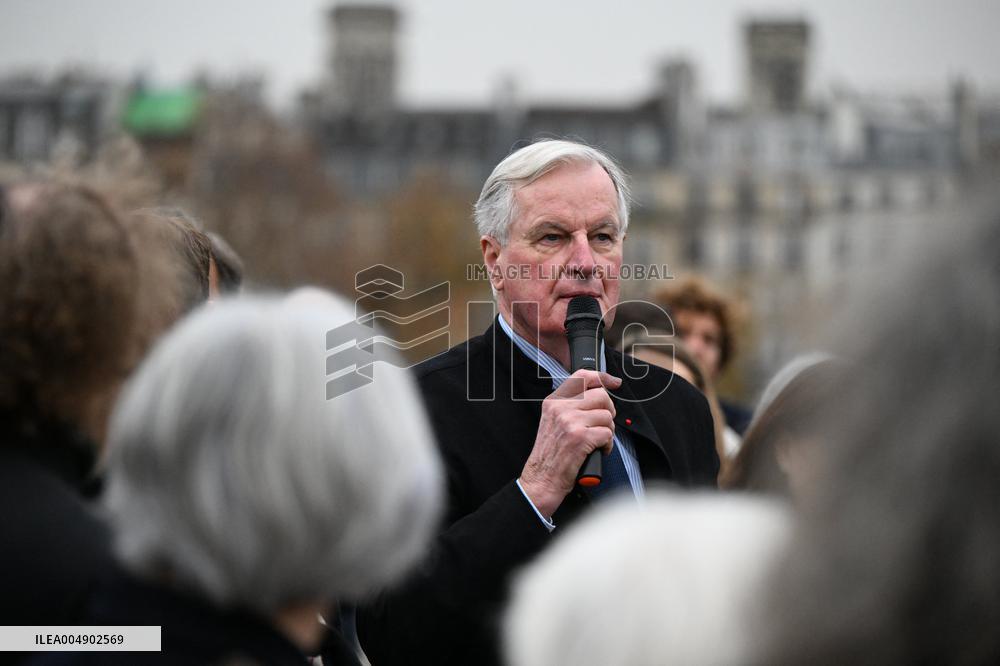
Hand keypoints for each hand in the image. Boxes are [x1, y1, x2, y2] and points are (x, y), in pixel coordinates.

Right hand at [518, 369, 621, 517]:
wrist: (542, 479)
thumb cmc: (551, 454)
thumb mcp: (554, 422)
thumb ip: (571, 406)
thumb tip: (599, 394)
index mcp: (554, 401)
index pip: (582, 377)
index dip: (602, 377)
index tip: (614, 382)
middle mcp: (561, 408)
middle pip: (601, 396)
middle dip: (609, 411)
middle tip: (603, 424)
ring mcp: (570, 422)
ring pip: (607, 416)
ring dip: (608, 430)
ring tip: (597, 440)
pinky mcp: (580, 437)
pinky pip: (608, 434)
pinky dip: (608, 445)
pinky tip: (598, 450)